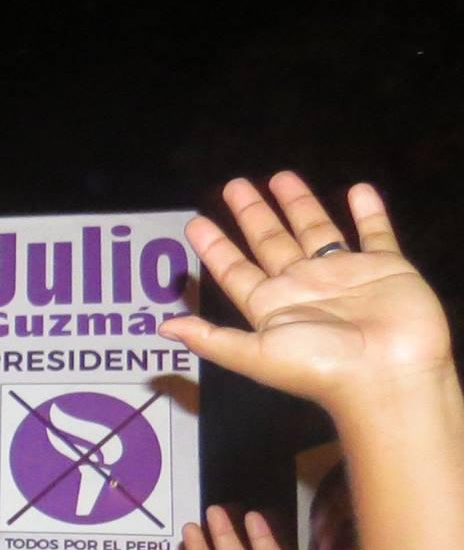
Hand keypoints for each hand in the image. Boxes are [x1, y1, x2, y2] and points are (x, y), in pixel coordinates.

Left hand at [161, 175, 452, 410]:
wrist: (386, 373)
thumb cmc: (319, 366)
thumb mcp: (254, 353)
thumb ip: (211, 338)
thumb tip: (164, 327)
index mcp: (271, 306)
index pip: (234, 270)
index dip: (214, 247)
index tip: (195, 221)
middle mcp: (303, 286)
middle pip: (270, 242)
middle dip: (252, 214)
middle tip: (234, 185)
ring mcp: (344, 274)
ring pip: (316, 230)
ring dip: (299, 204)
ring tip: (281, 176)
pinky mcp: (387, 267)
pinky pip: (375, 233)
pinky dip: (368, 212)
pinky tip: (359, 189)